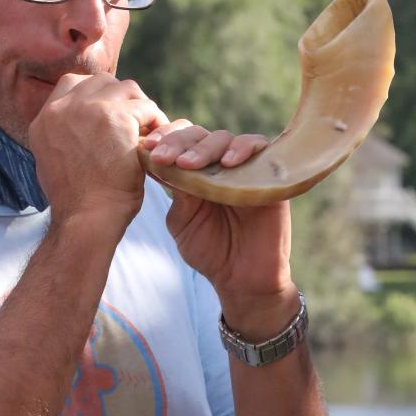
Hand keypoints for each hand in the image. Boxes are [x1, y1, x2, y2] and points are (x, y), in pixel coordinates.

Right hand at [29, 74, 167, 227]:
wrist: (85, 220)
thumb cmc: (77, 204)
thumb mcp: (55, 163)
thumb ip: (64, 137)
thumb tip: (80, 128)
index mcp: (44, 120)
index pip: (72, 85)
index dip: (96, 96)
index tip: (110, 114)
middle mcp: (60, 109)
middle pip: (100, 82)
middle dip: (121, 99)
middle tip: (136, 122)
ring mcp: (87, 109)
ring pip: (125, 89)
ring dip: (139, 108)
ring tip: (149, 131)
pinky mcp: (115, 117)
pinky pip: (145, 107)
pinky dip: (155, 121)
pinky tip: (157, 143)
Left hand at [142, 121, 297, 336]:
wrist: (242, 279)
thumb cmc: (210, 252)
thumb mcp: (183, 220)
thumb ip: (175, 190)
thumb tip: (157, 160)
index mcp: (195, 173)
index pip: (179, 143)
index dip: (163, 140)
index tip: (145, 149)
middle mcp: (219, 165)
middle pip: (199, 135)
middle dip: (177, 143)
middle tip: (162, 156)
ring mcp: (244, 167)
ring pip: (225, 139)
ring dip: (204, 148)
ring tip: (187, 164)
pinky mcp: (270, 174)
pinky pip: (260, 148)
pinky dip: (243, 149)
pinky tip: (227, 162)